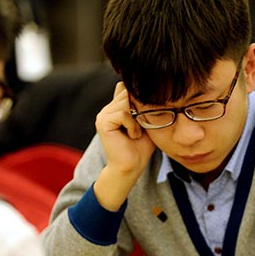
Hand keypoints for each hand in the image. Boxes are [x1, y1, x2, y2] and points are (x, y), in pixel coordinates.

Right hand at [93, 82, 155, 210]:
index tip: (145, 115)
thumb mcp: (146, 122)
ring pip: (126, 102)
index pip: (126, 87)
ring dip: (136, 119)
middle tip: (140, 128)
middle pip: (126, 92)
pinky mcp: (103, 122)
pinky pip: (123, 113)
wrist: (131, 167)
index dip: (138, 96)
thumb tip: (152, 89)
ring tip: (136, 133)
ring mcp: (103, 115)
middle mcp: (107, 110)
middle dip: (139, 108)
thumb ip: (144, 106)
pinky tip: (132, 136)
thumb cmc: (141, 148)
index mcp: (115, 108)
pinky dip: (132, 125)